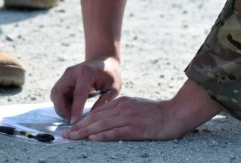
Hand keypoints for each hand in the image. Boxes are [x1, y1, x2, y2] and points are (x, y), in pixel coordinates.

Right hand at [50, 56, 121, 124]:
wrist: (104, 61)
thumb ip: (104, 102)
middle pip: (58, 92)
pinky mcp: (63, 80)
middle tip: (71, 121)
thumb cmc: (110, 74)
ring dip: (61, 108)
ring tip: (73, 116)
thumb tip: (92, 118)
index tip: (75, 123)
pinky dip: (62, 104)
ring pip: (55, 94)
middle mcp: (72, 72)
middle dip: (61, 109)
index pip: (78, 94)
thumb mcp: (113, 88)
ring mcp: (66, 75)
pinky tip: (72, 110)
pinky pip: (58, 94)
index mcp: (86, 72)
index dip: (75, 110)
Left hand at [63, 79, 222, 140]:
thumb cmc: (156, 113)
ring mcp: (128, 117)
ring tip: (73, 137)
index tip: (71, 127)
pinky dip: (102, 136)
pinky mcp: (135, 128)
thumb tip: (105, 121)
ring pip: (102, 125)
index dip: (82, 120)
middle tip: (65, 134)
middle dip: (79, 127)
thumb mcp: (134, 107)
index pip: (97, 112)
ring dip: (85, 132)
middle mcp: (122, 108)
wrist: (175, 113)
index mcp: (121, 102)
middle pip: (96, 118)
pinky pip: (115, 132)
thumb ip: (120, 111)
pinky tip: (92, 139)